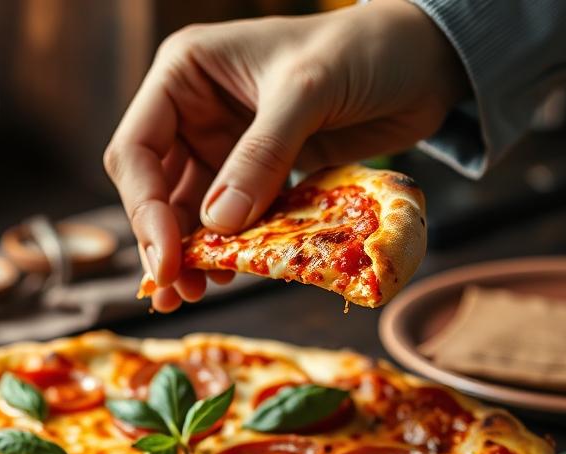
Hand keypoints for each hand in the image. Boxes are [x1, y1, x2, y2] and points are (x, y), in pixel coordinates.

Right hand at [104, 1, 467, 311]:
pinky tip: (234, 274)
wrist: (428, 58)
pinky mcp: (259, 171)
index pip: (136, 149)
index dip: (144, 208)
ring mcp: (225, 143)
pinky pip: (232, 218)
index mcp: (185, 73)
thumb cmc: (366, 48)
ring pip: (188, 211)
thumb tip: (219, 225)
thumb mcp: (308, 90)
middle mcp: (194, 109)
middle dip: (162, 240)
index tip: (167, 259)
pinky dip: (231, 248)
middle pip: (154, 188)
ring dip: (191, 253)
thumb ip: (262, 155)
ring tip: (198, 293)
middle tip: (175, 291)